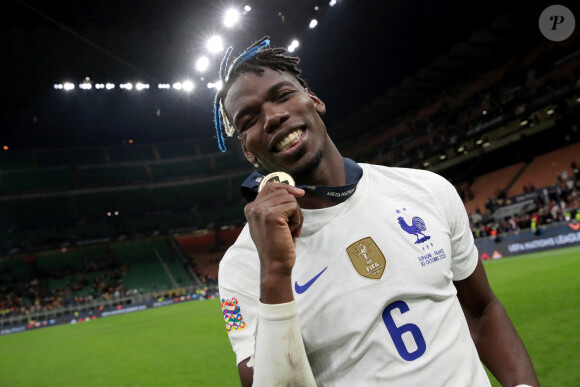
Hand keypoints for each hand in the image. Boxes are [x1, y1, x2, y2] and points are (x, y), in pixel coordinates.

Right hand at [244, 182, 304, 302]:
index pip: (270, 186)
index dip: (286, 187)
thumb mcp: (272, 223)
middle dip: (293, 208)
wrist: (275, 265)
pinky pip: (294, 207)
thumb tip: (293, 191)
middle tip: (291, 226)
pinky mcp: (272, 215)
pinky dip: (298, 220)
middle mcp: (253, 207)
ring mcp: (261, 210)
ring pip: (290, 199)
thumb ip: (275, 206)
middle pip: (283, 192)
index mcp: (251, 208)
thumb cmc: (277, 246)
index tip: (299, 193)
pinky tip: (291, 232)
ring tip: (290, 230)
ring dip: (296, 215)